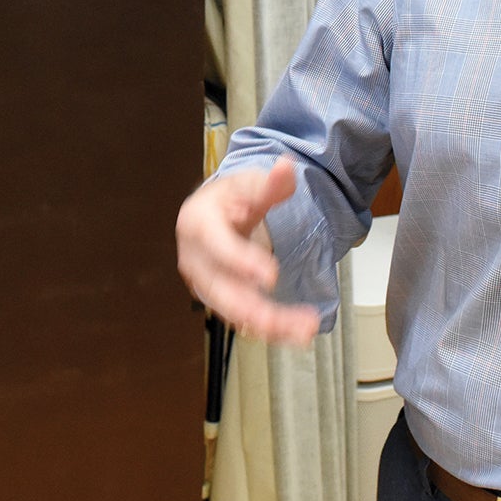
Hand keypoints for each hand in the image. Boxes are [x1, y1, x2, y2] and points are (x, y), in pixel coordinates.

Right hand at [176, 157, 320, 345]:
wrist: (214, 216)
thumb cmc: (228, 199)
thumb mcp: (247, 185)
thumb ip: (270, 183)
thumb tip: (286, 167)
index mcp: (197, 224)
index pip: (216, 246)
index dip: (241, 262)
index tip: (271, 276)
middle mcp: (196, 260)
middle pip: (221, 290)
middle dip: (255, 309)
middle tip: (286, 320)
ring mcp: (206, 283)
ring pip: (234, 311)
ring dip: (269, 325)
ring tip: (305, 329)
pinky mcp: (221, 300)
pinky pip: (244, 319)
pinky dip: (270, 329)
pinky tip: (296, 333)